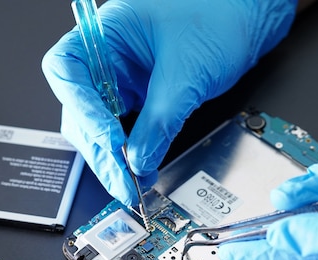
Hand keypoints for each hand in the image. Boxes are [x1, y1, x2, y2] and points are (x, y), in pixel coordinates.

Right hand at [42, 0, 295, 205]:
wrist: (250, 19)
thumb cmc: (221, 16)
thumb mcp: (186, 73)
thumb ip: (159, 122)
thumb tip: (138, 162)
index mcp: (105, 33)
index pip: (68, 71)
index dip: (82, 109)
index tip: (109, 139)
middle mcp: (105, 57)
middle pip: (81, 108)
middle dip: (100, 147)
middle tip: (121, 179)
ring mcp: (120, 79)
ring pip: (99, 125)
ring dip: (111, 158)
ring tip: (129, 184)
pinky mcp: (138, 97)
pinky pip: (123, 128)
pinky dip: (129, 152)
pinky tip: (137, 170)